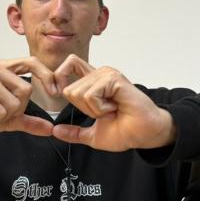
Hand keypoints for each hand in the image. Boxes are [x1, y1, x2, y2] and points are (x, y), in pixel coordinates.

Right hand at [0, 58, 56, 136]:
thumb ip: (28, 120)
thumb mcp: (8, 117)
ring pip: (14, 103)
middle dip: (17, 108)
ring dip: (4, 116)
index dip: (46, 75)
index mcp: (2, 67)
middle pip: (26, 90)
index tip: (55, 92)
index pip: (31, 62)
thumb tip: (50, 129)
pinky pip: (0, 112)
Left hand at [51, 58, 176, 150]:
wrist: (144, 134)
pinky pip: (90, 95)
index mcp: (93, 84)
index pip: (69, 65)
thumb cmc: (125, 131)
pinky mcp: (113, 78)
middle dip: (83, 110)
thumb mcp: (92, 135)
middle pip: (68, 89)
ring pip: (78, 94)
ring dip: (94, 110)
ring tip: (112, 110)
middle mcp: (99, 75)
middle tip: (105, 112)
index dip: (59, 77)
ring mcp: (106, 74)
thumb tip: (55, 131)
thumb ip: (74, 133)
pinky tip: (115, 107)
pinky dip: (100, 108)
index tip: (60, 95)